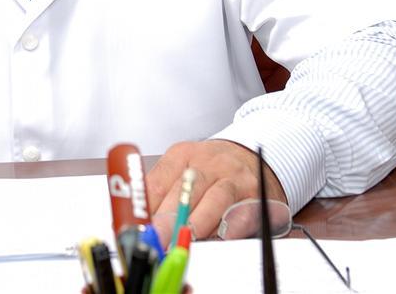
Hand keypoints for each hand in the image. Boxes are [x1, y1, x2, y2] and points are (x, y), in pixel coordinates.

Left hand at [146, 139, 286, 244]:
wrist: (250, 156)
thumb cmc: (211, 167)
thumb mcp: (183, 167)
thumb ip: (163, 191)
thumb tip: (143, 222)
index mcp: (183, 155)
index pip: (159, 181)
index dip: (148, 207)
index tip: (141, 226)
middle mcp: (208, 163)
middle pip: (185, 190)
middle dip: (169, 218)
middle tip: (158, 238)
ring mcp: (233, 178)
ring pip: (214, 200)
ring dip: (197, 223)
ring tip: (184, 240)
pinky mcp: (254, 195)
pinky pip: (240, 215)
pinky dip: (227, 230)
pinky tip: (215, 240)